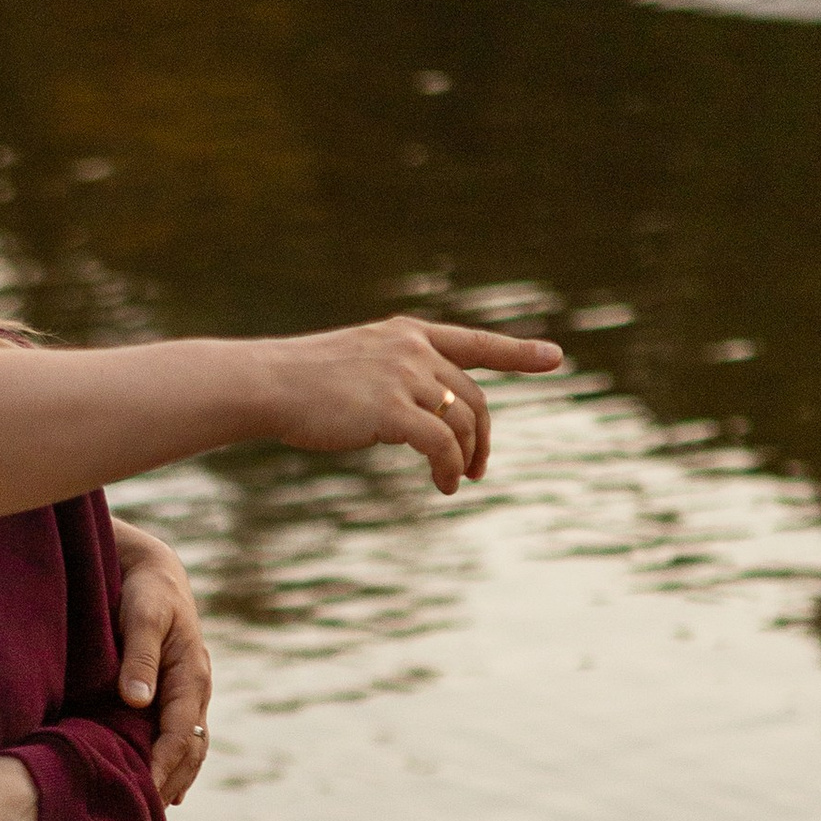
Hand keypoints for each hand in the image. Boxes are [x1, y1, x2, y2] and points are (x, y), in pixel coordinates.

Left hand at [110, 520, 211, 806]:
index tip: (142, 792)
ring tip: (152, 810)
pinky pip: (180, 737)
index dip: (161, 765)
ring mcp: (188, 693)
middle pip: (189, 749)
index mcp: (191, 675)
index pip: (179, 733)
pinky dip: (173, 764)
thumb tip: (137, 700)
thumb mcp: (142, 616)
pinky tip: (162, 787)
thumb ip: (139, 656)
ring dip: (174, 777)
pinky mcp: (175, 693)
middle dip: (169, 780)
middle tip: (144, 816)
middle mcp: (195, 689)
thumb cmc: (145, 591)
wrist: (153, 570)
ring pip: (188, 747)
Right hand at [258, 318, 562, 493]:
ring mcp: (404, 377)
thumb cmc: (301, 382)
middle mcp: (413, 350)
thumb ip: (396, 378)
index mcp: (407, 334)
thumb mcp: (358, 366)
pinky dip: (450, 468)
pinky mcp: (392, 410)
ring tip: (456, 482)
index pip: (475, 342)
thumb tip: (424, 420)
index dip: (518, 352)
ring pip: (462, 423)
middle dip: (483, 437)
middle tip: (479, 469)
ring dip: (466, 459)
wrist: (266, 384)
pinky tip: (444, 485)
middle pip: (473, 397)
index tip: (554, 357)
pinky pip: (442, 445)